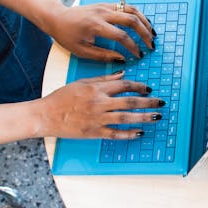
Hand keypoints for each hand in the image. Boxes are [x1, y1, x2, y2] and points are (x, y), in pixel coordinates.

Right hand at [35, 71, 164, 138]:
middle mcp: (99, 103)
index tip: (149, 88)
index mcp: (97, 89)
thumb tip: (123, 73)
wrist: (45, 115)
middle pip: (129, 101)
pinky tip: (140, 133)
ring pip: (126, 118)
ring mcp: (97, 119)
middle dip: (148, 102)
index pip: (124, 85)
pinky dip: (129, 134)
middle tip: (161, 102)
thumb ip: (104, 78)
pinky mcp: (93, 132)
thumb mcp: (83, 82)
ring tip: (157, 116)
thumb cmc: (62, 97)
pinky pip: (115, 134)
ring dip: (144, 117)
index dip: (139, 86)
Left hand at [45, 2, 155, 59]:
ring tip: (152, 33)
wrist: (57, 17)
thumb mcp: (81, 50)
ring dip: (145, 22)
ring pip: (132, 10)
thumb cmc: (67, 35)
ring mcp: (106, 6)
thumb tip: (122, 59)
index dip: (133, 47)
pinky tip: (143, 23)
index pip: (121, 36)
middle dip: (145, 33)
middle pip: (131, 20)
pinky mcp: (107, 4)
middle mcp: (103, 13)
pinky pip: (127, 7)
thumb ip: (103, 55)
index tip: (139, 55)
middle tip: (151, 45)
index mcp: (95, 26)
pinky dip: (138, 15)